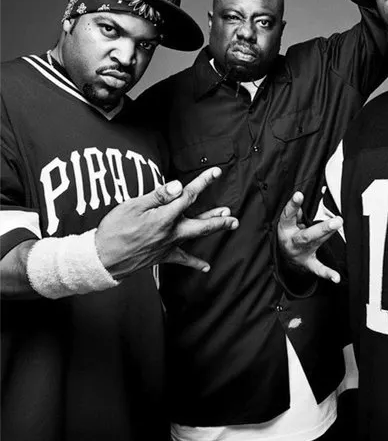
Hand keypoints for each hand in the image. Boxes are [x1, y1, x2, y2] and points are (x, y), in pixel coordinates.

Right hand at [96, 167, 238, 278]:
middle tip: (233, 214)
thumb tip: (179, 186)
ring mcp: (168, 245)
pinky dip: (195, 263)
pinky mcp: (162, 256)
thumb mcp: (133, 206)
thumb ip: (159, 196)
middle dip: (219, 218)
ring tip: (229, 222)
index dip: (203, 182)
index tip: (216, 173)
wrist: (102, 259)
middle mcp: (171, 232)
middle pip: (202, 223)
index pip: (189, 196)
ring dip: (213, 228)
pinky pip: (182, 259)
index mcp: (165, 217)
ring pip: (196, 236)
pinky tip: (206, 267)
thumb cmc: (114, 229)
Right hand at [278, 191, 342, 282]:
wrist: (285, 258)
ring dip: (328, 235)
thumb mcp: (287, 223)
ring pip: (316, 243)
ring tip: (339, 224)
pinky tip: (336, 278)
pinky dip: (327, 274)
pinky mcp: (309, 263)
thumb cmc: (289, 234)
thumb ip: (296, 213)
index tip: (299, 195)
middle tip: (337, 220)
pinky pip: (318, 269)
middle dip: (322, 228)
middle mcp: (294, 242)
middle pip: (308, 235)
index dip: (293, 205)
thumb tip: (304, 202)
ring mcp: (302, 253)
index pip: (288, 216)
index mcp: (285, 229)